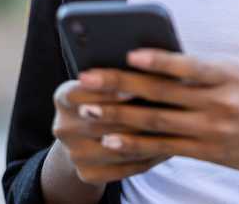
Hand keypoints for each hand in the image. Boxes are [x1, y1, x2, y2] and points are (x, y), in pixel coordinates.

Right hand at [51, 78, 171, 184]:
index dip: (109, 91)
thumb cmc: (108, 98)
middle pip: (104, 121)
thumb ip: (119, 76)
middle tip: (169, 109)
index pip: (83, 92)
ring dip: (149, 139)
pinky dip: (148, 158)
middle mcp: (63, 127)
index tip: (136, 88)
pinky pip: (124, 167)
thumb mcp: (104, 83)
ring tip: (175, 129)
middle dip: (137, 115)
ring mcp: (74, 154)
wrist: (87, 138)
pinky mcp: (87, 174)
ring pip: (118, 146)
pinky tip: (168, 148)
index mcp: (63, 98)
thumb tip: (150, 63)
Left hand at [75, 48, 238, 178]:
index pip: (188, 65)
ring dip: (119, 115)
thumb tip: (158, 62)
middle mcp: (220, 102)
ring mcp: (213, 130)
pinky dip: (136, 143)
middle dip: (119, 85)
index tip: (127, 53)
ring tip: (89, 108)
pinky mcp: (208, 152)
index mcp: (229, 74)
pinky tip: (112, 139)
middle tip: (86, 79)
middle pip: (161, 92)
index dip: (158, 60)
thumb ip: (206, 71)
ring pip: (156, 121)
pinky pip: (165, 148)